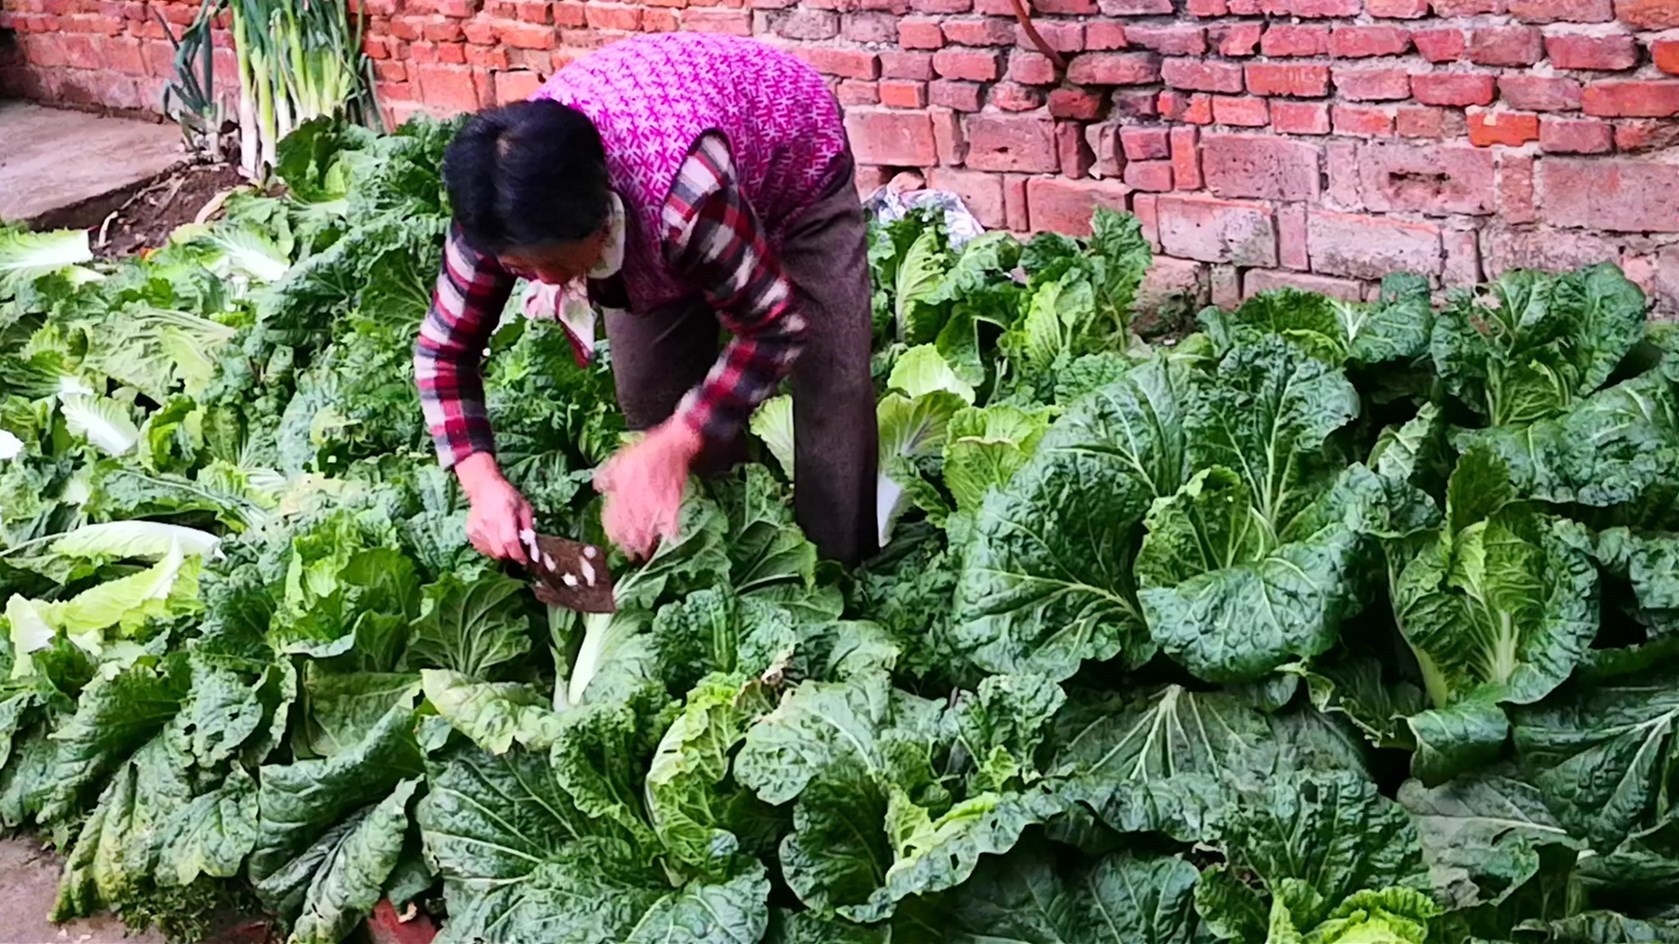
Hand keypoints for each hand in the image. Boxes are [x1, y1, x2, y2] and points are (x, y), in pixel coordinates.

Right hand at [456, 453, 535, 563]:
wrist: (484, 488)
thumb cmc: (508, 497)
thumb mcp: (525, 508)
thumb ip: (529, 527)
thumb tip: (532, 546)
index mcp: (505, 515)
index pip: (510, 542)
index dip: (519, 555)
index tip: (525, 559)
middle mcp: (488, 524)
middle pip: (501, 552)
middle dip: (511, 555)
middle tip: (517, 550)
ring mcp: (477, 530)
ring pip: (492, 553)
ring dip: (502, 552)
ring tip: (506, 542)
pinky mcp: (471, 533)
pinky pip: (483, 549)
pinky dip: (491, 549)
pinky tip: (496, 539)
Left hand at [594, 419, 702, 559]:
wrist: (670, 443)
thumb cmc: (643, 452)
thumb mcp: (618, 460)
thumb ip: (606, 475)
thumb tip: (598, 487)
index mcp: (623, 486)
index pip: (614, 513)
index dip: (613, 528)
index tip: (613, 539)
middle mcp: (638, 494)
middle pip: (631, 523)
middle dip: (630, 539)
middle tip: (630, 553)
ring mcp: (655, 497)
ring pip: (649, 523)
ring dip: (647, 538)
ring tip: (645, 550)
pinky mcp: (672, 496)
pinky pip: (671, 515)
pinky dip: (672, 527)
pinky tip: (671, 537)